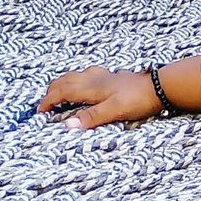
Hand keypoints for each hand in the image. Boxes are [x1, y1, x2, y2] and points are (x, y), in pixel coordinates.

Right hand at [38, 67, 161, 130]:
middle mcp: (95, 79)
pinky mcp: (115, 76)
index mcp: (91, 88)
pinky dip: (80, 79)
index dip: (49, 100)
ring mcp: (105, 76)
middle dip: (52, 90)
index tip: (40, 111)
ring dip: (64, 82)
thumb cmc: (138, 99)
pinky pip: (89, 74)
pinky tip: (88, 82)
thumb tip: (68, 125)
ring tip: (60, 90)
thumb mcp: (114, 111)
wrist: (161, 86)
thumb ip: (91, 117)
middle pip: (66, 80)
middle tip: (46, 102)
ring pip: (77, 75)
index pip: (62, 92)